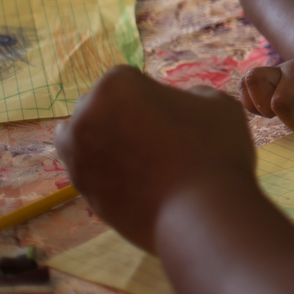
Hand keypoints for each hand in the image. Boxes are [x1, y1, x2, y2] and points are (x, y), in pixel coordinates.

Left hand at [56, 66, 256, 251]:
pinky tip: (143, 183)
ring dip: (109, 144)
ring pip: (89, 141)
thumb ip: (190, 96)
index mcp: (114, 85)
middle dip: (124, 117)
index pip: (128, 80)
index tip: (173, 113)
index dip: (153, 94)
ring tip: (146, 160)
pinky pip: (95, 173)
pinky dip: (111, 174)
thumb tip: (177, 107)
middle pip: (102, 108)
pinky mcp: (81, 192)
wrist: (199, 214)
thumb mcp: (215, 104)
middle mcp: (85, 117)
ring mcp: (78, 158)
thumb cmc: (212, 148)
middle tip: (161, 136)